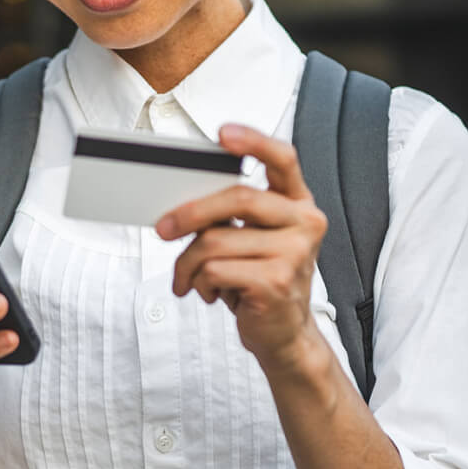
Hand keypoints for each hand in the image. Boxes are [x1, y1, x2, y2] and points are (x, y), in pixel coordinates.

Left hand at [155, 124, 327, 370]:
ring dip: (188, 264)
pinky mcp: (276, 282)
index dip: (254, 141)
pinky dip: (200, 283)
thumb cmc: (262, 281)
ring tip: (188, 278)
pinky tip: (210, 292)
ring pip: (216, 241)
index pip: (283, 159)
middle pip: (238, 197)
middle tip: (164, 228)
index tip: (223, 133)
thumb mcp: (252, 240)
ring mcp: (295, 253)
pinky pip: (215, 270)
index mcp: (298, 204)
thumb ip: (230, 216)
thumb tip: (182, 205)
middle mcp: (304, 223)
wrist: (284, 334)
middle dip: (191, 213)